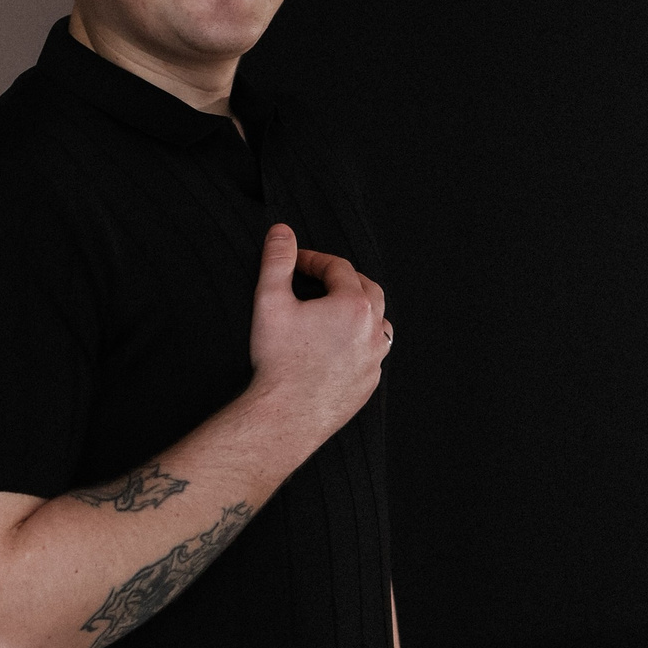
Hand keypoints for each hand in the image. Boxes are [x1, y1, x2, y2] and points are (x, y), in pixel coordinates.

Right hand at [248, 223, 390, 444]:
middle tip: (318, 279)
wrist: (287, 416)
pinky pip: (372, 354)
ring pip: (378, 322)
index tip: (295, 262)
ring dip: (359, 311)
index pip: (338, 267)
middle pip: (367, 290)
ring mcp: (374, 359)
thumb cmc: (278, 360)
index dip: (314, 260)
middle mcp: (372, 330)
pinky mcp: (369, 384)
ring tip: (334, 310)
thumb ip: (277, 261)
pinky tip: (338, 346)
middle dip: (343, 279)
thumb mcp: (270, 302)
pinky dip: (359, 342)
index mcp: (353, 305)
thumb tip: (282, 231)